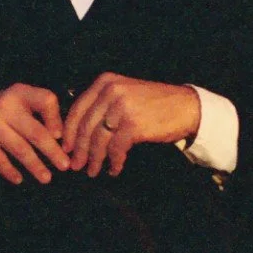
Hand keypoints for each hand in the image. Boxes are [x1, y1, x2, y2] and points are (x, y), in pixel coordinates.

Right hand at [0, 84, 70, 185]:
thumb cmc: (7, 112)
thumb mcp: (22, 103)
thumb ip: (43, 113)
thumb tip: (63, 139)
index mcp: (20, 93)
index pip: (46, 100)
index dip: (56, 119)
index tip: (61, 137)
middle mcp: (4, 105)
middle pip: (35, 131)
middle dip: (52, 151)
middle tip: (65, 166)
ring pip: (19, 149)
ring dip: (35, 166)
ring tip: (47, 178)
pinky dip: (10, 172)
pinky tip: (19, 179)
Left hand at [60, 73, 200, 177]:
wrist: (186, 107)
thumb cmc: (153, 104)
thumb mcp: (124, 93)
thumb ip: (102, 105)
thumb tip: (76, 133)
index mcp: (105, 82)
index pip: (78, 109)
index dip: (69, 132)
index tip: (66, 149)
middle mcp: (111, 91)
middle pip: (86, 126)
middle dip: (79, 150)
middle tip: (75, 166)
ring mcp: (122, 107)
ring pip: (98, 139)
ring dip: (95, 159)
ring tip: (93, 171)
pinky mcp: (133, 124)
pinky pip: (116, 148)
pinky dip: (114, 161)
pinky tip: (114, 169)